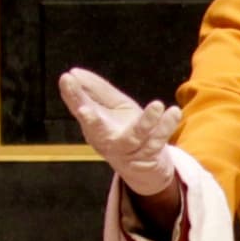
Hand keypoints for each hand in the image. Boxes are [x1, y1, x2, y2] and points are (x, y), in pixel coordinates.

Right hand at [59, 66, 183, 201]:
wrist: (145, 168)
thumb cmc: (123, 130)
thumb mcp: (111, 107)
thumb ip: (95, 90)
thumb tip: (74, 72)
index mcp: (94, 127)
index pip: (80, 108)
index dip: (72, 95)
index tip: (66, 78)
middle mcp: (108, 140)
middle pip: (97, 130)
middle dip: (90, 120)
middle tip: (85, 110)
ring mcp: (129, 149)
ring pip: (136, 137)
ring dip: (146, 122)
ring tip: (157, 105)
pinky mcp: (149, 155)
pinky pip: (158, 140)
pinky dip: (166, 127)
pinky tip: (173, 112)